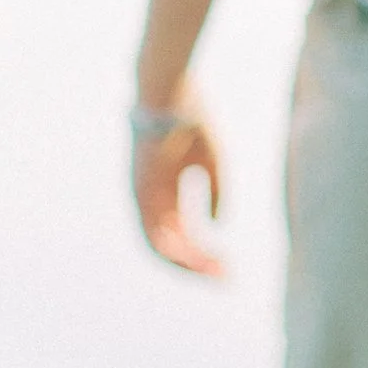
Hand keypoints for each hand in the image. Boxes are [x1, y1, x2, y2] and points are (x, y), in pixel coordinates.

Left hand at [133, 90, 224, 277]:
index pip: (179, 234)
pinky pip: (153, 233)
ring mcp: (141, 198)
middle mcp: (148, 200)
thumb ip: (214, 193)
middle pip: (170, 247)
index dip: (202, 254)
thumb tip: (217, 225)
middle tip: (225, 278)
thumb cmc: (190, 117)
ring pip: (159, 247)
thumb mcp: (210, 160)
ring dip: (188, 265)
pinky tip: (199, 257)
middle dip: (198, 266)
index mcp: (163, 192)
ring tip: (216, 274)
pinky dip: (175, 250)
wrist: (168, 89)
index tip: (228, 266)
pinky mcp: (140, 193)